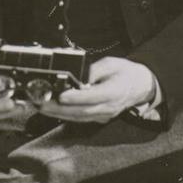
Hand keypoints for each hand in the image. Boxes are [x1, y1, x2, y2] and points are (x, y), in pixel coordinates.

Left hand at [39, 56, 155, 123]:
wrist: (139, 86)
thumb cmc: (125, 73)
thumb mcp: (111, 63)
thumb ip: (94, 70)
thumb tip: (78, 76)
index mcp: (114, 91)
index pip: (93, 96)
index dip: (77, 97)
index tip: (62, 95)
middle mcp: (109, 107)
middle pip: (82, 111)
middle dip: (59, 108)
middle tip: (42, 103)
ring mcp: (104, 115)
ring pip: (79, 117)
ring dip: (58, 113)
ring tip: (42, 106)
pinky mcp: (99, 118)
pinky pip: (81, 119)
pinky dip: (65, 116)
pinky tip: (53, 111)